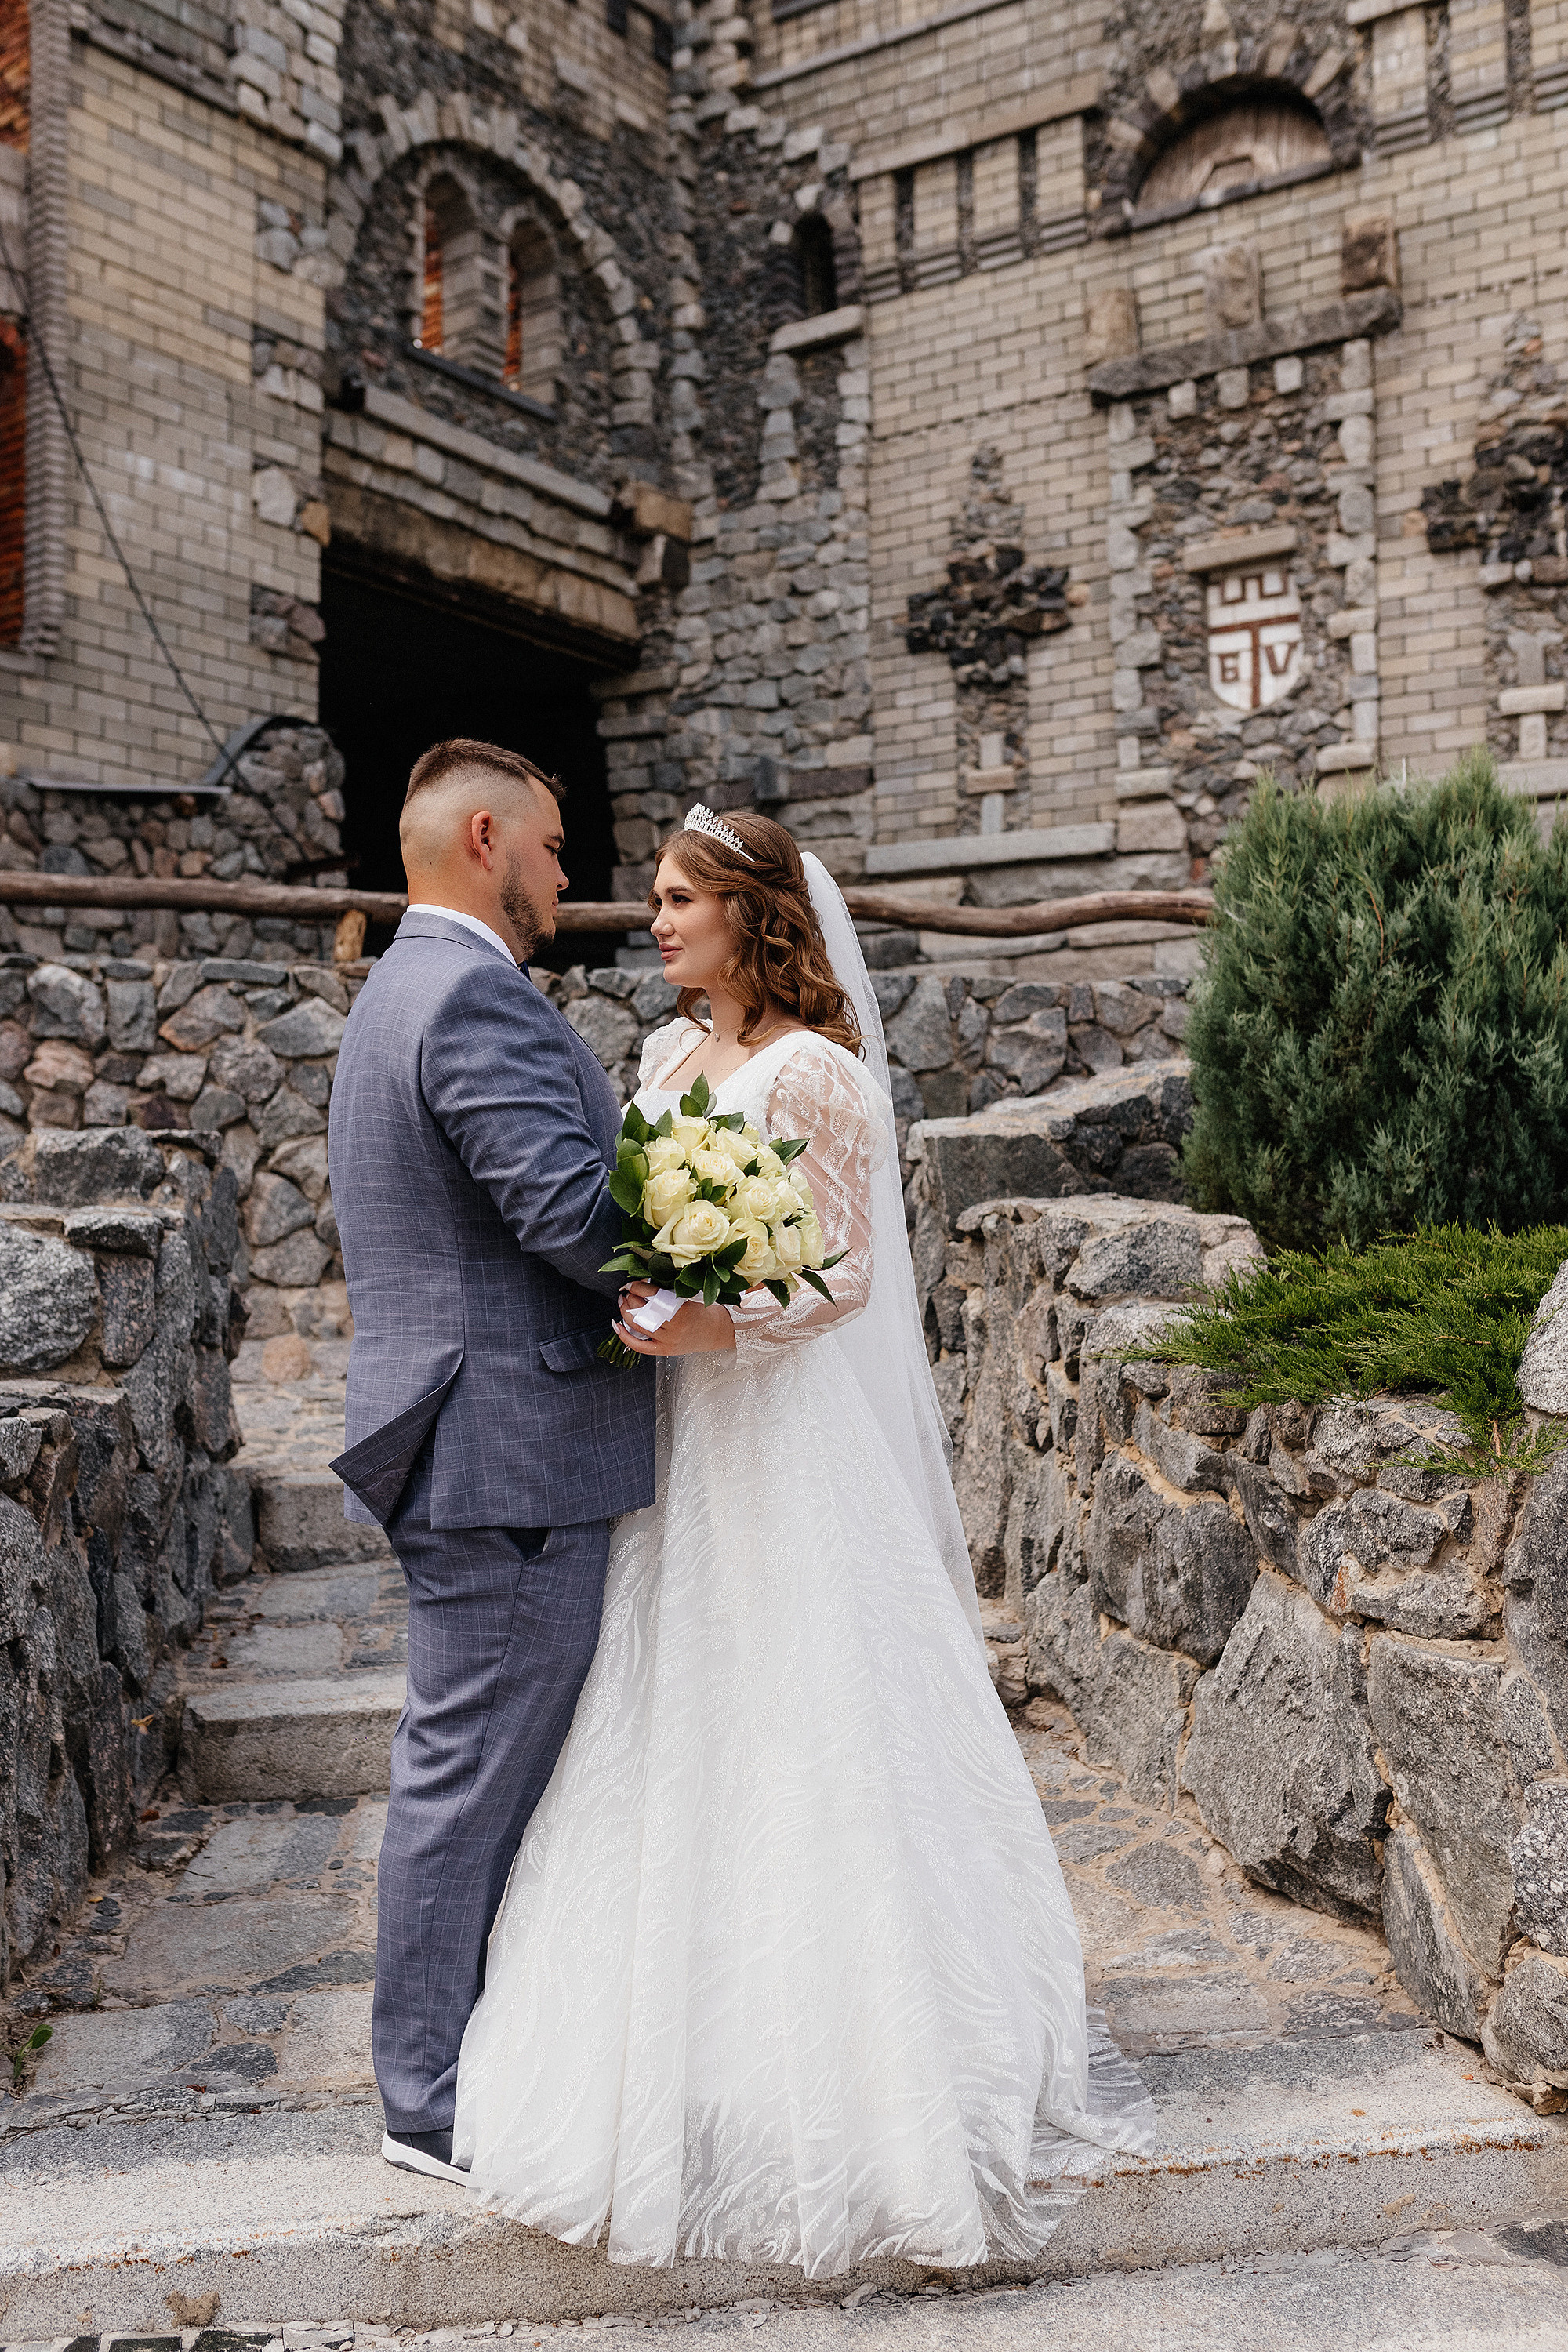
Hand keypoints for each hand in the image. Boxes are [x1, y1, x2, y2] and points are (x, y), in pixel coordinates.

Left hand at [614, 1284, 735, 1356]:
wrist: (716, 1332)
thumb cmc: (702, 1311)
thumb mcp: (689, 1297)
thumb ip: (668, 1291)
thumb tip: (642, 1282)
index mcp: (682, 1308)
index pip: (653, 1295)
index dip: (638, 1287)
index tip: (631, 1283)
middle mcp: (675, 1325)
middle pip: (643, 1310)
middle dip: (630, 1299)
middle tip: (626, 1293)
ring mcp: (669, 1340)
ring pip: (639, 1326)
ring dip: (626, 1313)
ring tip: (623, 1303)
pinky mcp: (665, 1351)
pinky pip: (640, 1346)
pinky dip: (625, 1337)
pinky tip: (617, 1326)